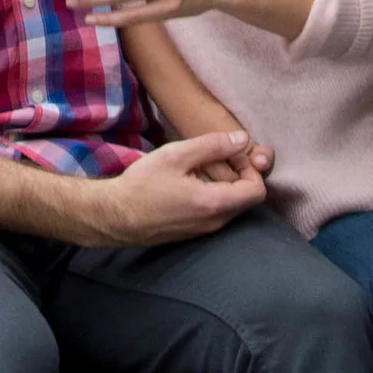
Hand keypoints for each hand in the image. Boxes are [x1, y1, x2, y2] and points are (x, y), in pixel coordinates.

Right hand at [87, 131, 266, 242]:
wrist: (115, 216)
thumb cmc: (143, 185)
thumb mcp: (176, 155)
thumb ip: (213, 145)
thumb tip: (243, 139)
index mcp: (215, 203)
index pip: (257, 190)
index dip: (250, 168)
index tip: (230, 154)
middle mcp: (215, 223)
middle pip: (246, 198)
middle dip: (237, 174)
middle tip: (213, 157)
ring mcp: (204, 231)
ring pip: (230, 205)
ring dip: (223, 184)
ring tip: (198, 167)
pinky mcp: (193, 232)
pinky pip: (215, 213)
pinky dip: (211, 195)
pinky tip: (188, 182)